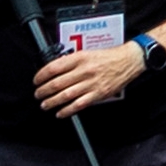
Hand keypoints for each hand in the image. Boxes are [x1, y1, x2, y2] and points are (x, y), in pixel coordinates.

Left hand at [27, 41, 148, 117]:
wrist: (129, 60)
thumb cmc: (109, 56)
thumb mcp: (87, 52)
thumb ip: (71, 61)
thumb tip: (54, 70)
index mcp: (80, 58)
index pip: (54, 67)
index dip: (41, 76)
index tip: (36, 81)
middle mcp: (84, 70)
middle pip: (57, 83)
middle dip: (43, 91)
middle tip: (38, 94)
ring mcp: (91, 83)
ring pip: (65, 95)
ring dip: (52, 102)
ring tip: (45, 105)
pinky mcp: (98, 94)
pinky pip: (79, 104)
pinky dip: (67, 110)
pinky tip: (60, 113)